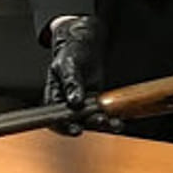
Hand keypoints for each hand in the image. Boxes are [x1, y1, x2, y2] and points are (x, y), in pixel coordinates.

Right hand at [44, 16, 120, 134]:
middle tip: (100, 121)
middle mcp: (67, 103)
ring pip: (91, 120)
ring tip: (114, 124)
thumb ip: (71, 83)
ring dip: (102, 124)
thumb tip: (75, 102)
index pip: (54, 117)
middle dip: (89, 124)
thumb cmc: (71, 51)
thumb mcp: (68, 64)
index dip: (63, 126)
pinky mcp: (95, 101)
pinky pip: (101, 113)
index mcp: (54, 96)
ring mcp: (82, 103)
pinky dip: (110, 118)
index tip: (75, 129)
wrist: (84, 44)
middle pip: (75, 121)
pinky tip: (118, 121)